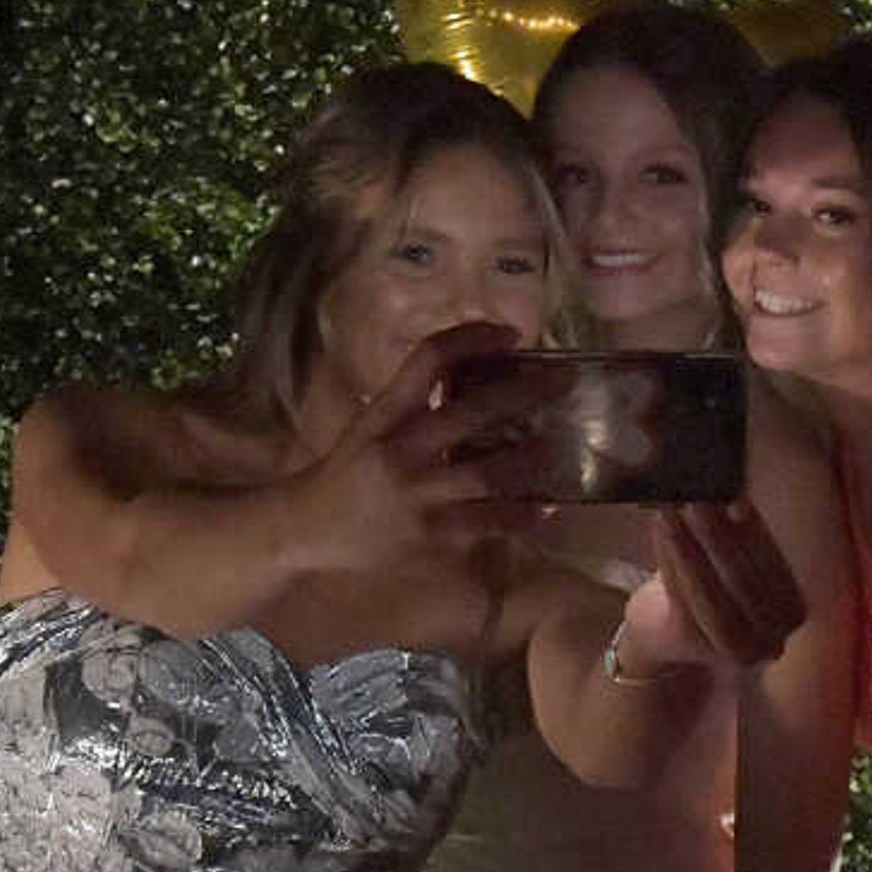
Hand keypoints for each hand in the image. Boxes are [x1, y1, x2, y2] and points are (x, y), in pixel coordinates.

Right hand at [289, 323, 549, 574]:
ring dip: (532, 460)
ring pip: (487, 474)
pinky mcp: (427, 537)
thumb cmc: (345, 472)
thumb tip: (475, 378)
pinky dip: (520, 515)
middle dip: (524, 393)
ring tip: (562, 448)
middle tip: (564, 380)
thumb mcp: (369, 426)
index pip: (428, 360)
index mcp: (383, 415)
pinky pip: (485, 524)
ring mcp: (416, 496)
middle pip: (471, 413)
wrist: (307, 528)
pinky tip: (545, 508)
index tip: (509, 335)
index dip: (472, 340)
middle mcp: (400, 451)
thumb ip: (413, 405)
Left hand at [609, 501, 806, 671]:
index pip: (774, 567)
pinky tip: (659, 530)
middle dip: (718, 538)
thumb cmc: (705, 584)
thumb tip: (719, 485)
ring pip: (710, 594)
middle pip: (742, 583)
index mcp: (792, 610)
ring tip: (669, 510)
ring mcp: (731, 650)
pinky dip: (669, 562)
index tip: (735, 500)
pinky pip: (681, 601)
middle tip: (698, 500)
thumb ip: (731, 529)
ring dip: (687, 548)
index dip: (754, 532)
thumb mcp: (728, 557)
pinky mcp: (692, 647)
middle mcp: (770, 639)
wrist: (667, 634)